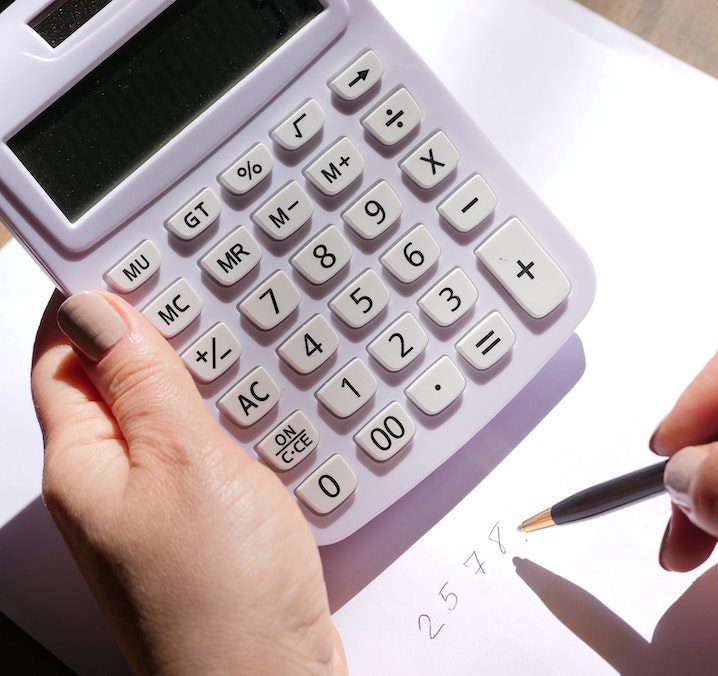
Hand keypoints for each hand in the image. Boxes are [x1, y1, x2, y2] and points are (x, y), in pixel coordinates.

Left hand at [31, 291, 344, 674]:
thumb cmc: (217, 596)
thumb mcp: (185, 464)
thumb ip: (146, 385)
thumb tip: (100, 312)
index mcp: (83, 463)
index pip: (64, 356)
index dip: (94, 303)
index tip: (142, 258)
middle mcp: (113, 486)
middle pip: (120, 383)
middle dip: (162, 336)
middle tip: (212, 294)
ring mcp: (162, 510)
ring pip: (176, 418)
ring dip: (212, 382)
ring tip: (252, 349)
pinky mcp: (209, 527)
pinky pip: (216, 457)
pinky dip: (244, 428)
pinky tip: (277, 418)